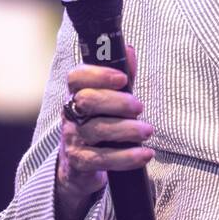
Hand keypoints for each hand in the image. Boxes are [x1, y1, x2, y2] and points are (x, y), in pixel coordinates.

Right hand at [56, 44, 154, 200]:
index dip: (98, 74)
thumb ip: (122, 78)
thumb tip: (129, 50)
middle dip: (117, 102)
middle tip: (139, 107)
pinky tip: (145, 154)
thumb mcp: (111, 101)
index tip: (122, 78)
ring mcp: (72, 138)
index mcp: (76, 94)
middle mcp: (70, 114)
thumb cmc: (100, 126)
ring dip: (127, 129)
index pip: (76, 77)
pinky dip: (126, 157)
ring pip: (96, 130)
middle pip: (87, 101)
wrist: (79, 168)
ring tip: (148, 131)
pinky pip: (101, 158)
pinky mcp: (79, 162)